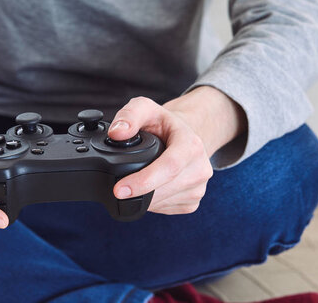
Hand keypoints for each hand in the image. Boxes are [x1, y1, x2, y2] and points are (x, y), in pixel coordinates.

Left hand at [108, 87, 245, 214]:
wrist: (182, 137)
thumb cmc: (162, 124)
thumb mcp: (145, 108)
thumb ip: (129, 115)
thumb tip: (116, 133)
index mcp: (191, 144)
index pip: (169, 167)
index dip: (143, 181)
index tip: (119, 190)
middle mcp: (200, 168)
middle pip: (163, 190)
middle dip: (137, 193)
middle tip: (117, 188)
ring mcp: (199, 188)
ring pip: (162, 202)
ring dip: (142, 199)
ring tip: (135, 182)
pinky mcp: (193, 202)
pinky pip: (165, 209)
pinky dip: (151, 204)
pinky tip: (148, 188)